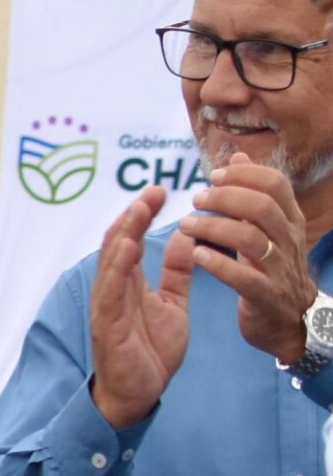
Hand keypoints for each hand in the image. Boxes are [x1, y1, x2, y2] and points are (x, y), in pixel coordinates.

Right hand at [85, 188, 193, 428]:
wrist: (140, 393)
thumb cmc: (151, 350)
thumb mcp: (173, 304)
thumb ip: (176, 273)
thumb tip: (185, 238)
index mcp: (128, 283)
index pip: (130, 239)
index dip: (142, 214)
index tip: (159, 190)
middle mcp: (113, 288)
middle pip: (118, 242)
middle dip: (133, 214)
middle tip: (152, 190)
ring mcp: (107, 304)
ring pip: (111, 260)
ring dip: (125, 232)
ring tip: (139, 208)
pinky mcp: (107, 323)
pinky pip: (110, 289)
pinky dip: (117, 266)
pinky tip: (128, 246)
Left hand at [176, 159, 315, 363]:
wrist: (289, 320)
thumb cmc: (270, 267)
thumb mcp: (267, 227)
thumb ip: (252, 192)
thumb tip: (238, 154)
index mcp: (289, 220)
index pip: (275, 184)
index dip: (244, 174)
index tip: (214, 175)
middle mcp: (289, 240)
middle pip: (262, 207)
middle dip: (225, 198)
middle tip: (196, 199)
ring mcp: (279, 269)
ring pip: (251, 239)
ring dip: (214, 228)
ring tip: (187, 225)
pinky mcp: (265, 296)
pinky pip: (245, 277)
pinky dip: (219, 264)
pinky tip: (196, 256)